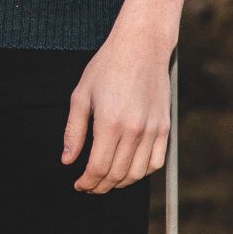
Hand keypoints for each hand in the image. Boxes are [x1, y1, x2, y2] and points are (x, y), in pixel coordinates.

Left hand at [64, 25, 173, 191]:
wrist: (141, 47)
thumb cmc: (106, 67)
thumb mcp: (80, 95)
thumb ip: (73, 131)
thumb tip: (67, 160)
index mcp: (110, 123)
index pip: (99, 167)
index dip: (87, 182)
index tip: (78, 185)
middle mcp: (134, 130)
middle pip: (118, 174)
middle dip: (101, 185)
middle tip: (89, 186)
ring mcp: (153, 130)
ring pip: (138, 173)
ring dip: (121, 183)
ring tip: (106, 181)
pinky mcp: (165, 127)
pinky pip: (156, 162)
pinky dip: (142, 172)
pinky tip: (129, 170)